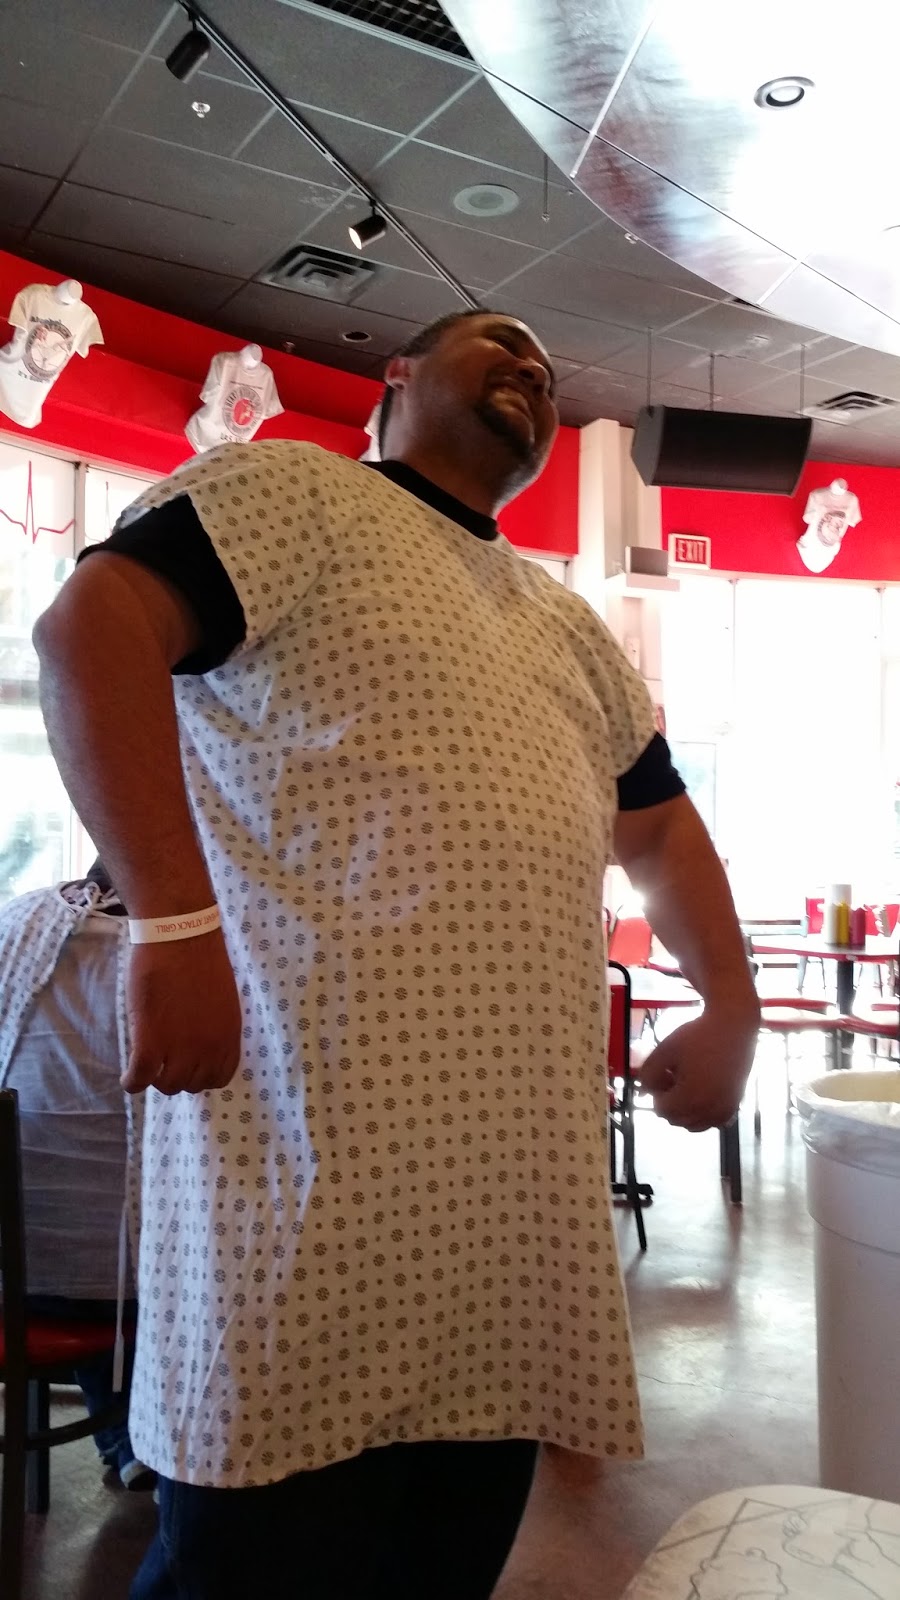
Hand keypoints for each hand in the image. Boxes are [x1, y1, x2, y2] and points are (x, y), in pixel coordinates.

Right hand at [121, 931, 242, 1095]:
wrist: (178, 935)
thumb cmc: (199, 957)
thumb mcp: (222, 999)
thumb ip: (215, 1027)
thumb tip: (202, 1042)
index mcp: (228, 1036)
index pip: (220, 1076)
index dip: (203, 1074)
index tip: (189, 1064)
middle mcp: (208, 1049)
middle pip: (192, 1084)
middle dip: (178, 1075)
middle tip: (164, 1060)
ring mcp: (179, 1049)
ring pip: (167, 1086)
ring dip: (155, 1079)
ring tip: (146, 1065)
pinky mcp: (150, 1044)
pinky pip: (139, 1080)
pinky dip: (132, 1082)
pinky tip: (128, 1075)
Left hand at [638, 1008, 757, 1131]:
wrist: (733, 1026)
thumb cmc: (697, 1036)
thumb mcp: (664, 1051)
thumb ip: (648, 1075)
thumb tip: (644, 1093)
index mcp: (691, 1099)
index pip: (661, 1110)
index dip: (658, 1091)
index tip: (666, 1072)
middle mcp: (709, 1111)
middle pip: (675, 1119)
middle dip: (670, 1101)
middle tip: (676, 1074)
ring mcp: (724, 1111)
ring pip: (692, 1124)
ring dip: (685, 1109)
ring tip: (689, 1082)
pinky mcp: (734, 1106)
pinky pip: (711, 1122)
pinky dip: (702, 1113)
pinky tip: (702, 1091)